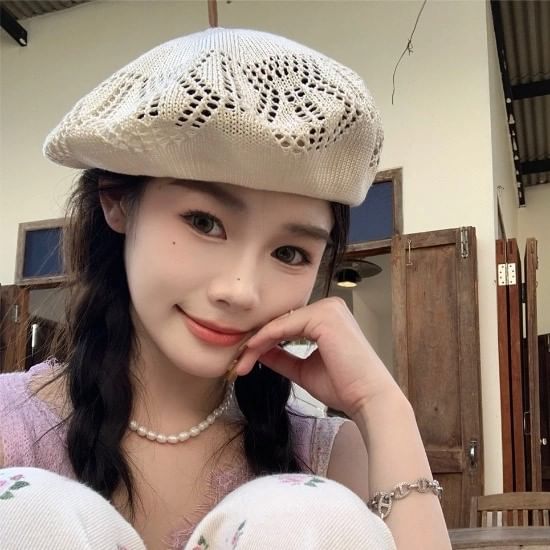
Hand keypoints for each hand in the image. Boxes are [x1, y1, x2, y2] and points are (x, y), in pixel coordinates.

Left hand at [232, 297, 402, 418]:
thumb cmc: (344, 386)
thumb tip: (258, 352)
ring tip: (240, 362)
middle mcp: (329, 306)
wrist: (368, 399)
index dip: (263, 341)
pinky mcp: (323, 316)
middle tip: (237, 361)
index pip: (287, 324)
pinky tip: (251, 353)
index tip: (244, 361)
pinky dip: (264, 340)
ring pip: (279, 323)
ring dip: (256, 342)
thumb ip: (282, 358)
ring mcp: (327, 308)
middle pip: (281, 321)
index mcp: (327, 316)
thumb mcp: (304, 369)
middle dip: (256, 341)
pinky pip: (283, 327)